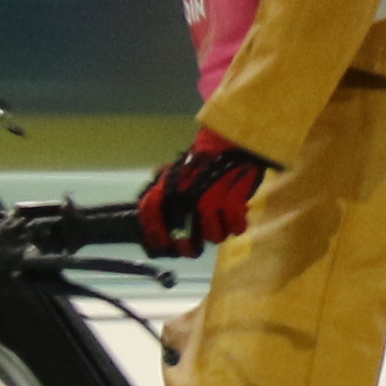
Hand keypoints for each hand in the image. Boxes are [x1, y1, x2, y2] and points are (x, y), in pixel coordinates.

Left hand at [136, 131, 271, 255]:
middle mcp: (186, 198)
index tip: (160, 247)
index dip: (154, 236)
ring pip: (213, 236)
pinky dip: (237, 225)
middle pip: (183, 239)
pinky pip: (235, 227)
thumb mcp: (179, 167)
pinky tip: (236, 218)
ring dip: (217, 232)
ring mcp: (210, 201)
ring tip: (220, 222)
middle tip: (194, 247)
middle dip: (189, 247)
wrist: (233, 138)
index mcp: (169, 187)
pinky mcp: (233, 202)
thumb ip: (163, 182)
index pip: (150, 215)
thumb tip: (148, 200)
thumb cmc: (205, 155)